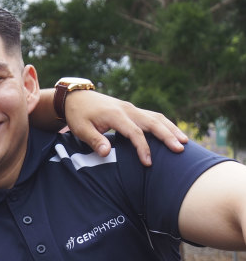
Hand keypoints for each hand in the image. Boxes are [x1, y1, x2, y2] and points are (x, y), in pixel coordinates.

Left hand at [65, 90, 187, 165]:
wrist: (76, 97)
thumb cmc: (78, 115)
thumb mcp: (80, 129)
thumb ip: (94, 141)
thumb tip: (107, 153)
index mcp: (115, 115)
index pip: (135, 133)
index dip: (143, 148)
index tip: (148, 163)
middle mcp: (127, 109)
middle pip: (152, 122)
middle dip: (167, 136)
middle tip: (181, 149)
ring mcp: (131, 108)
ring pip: (156, 117)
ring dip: (171, 129)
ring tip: (185, 142)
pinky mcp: (132, 109)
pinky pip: (152, 116)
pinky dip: (164, 125)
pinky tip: (173, 134)